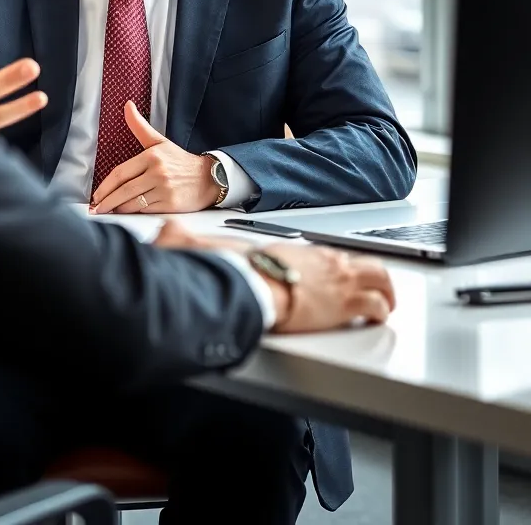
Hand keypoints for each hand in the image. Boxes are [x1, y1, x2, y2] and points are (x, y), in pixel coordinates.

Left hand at [90, 102, 220, 213]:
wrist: (209, 178)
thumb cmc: (180, 161)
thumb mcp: (159, 141)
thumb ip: (139, 126)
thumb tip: (127, 105)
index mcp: (151, 156)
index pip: (120, 173)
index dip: (105, 186)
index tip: (96, 195)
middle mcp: (157, 172)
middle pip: (124, 190)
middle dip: (107, 201)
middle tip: (97, 208)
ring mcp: (164, 189)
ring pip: (133, 203)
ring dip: (118, 209)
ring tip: (109, 211)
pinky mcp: (170, 205)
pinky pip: (145, 211)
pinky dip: (134, 214)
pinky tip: (127, 214)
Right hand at [150, 227, 394, 332]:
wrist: (247, 289)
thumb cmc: (232, 273)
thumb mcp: (205, 250)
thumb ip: (183, 240)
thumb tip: (165, 233)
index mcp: (294, 250)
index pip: (323, 253)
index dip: (334, 264)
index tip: (336, 273)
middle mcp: (322, 261)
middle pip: (364, 261)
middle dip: (376, 273)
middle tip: (378, 287)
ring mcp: (336, 281)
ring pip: (380, 280)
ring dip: (385, 292)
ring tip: (385, 304)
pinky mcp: (344, 305)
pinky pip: (376, 305)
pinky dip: (380, 310)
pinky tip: (376, 317)